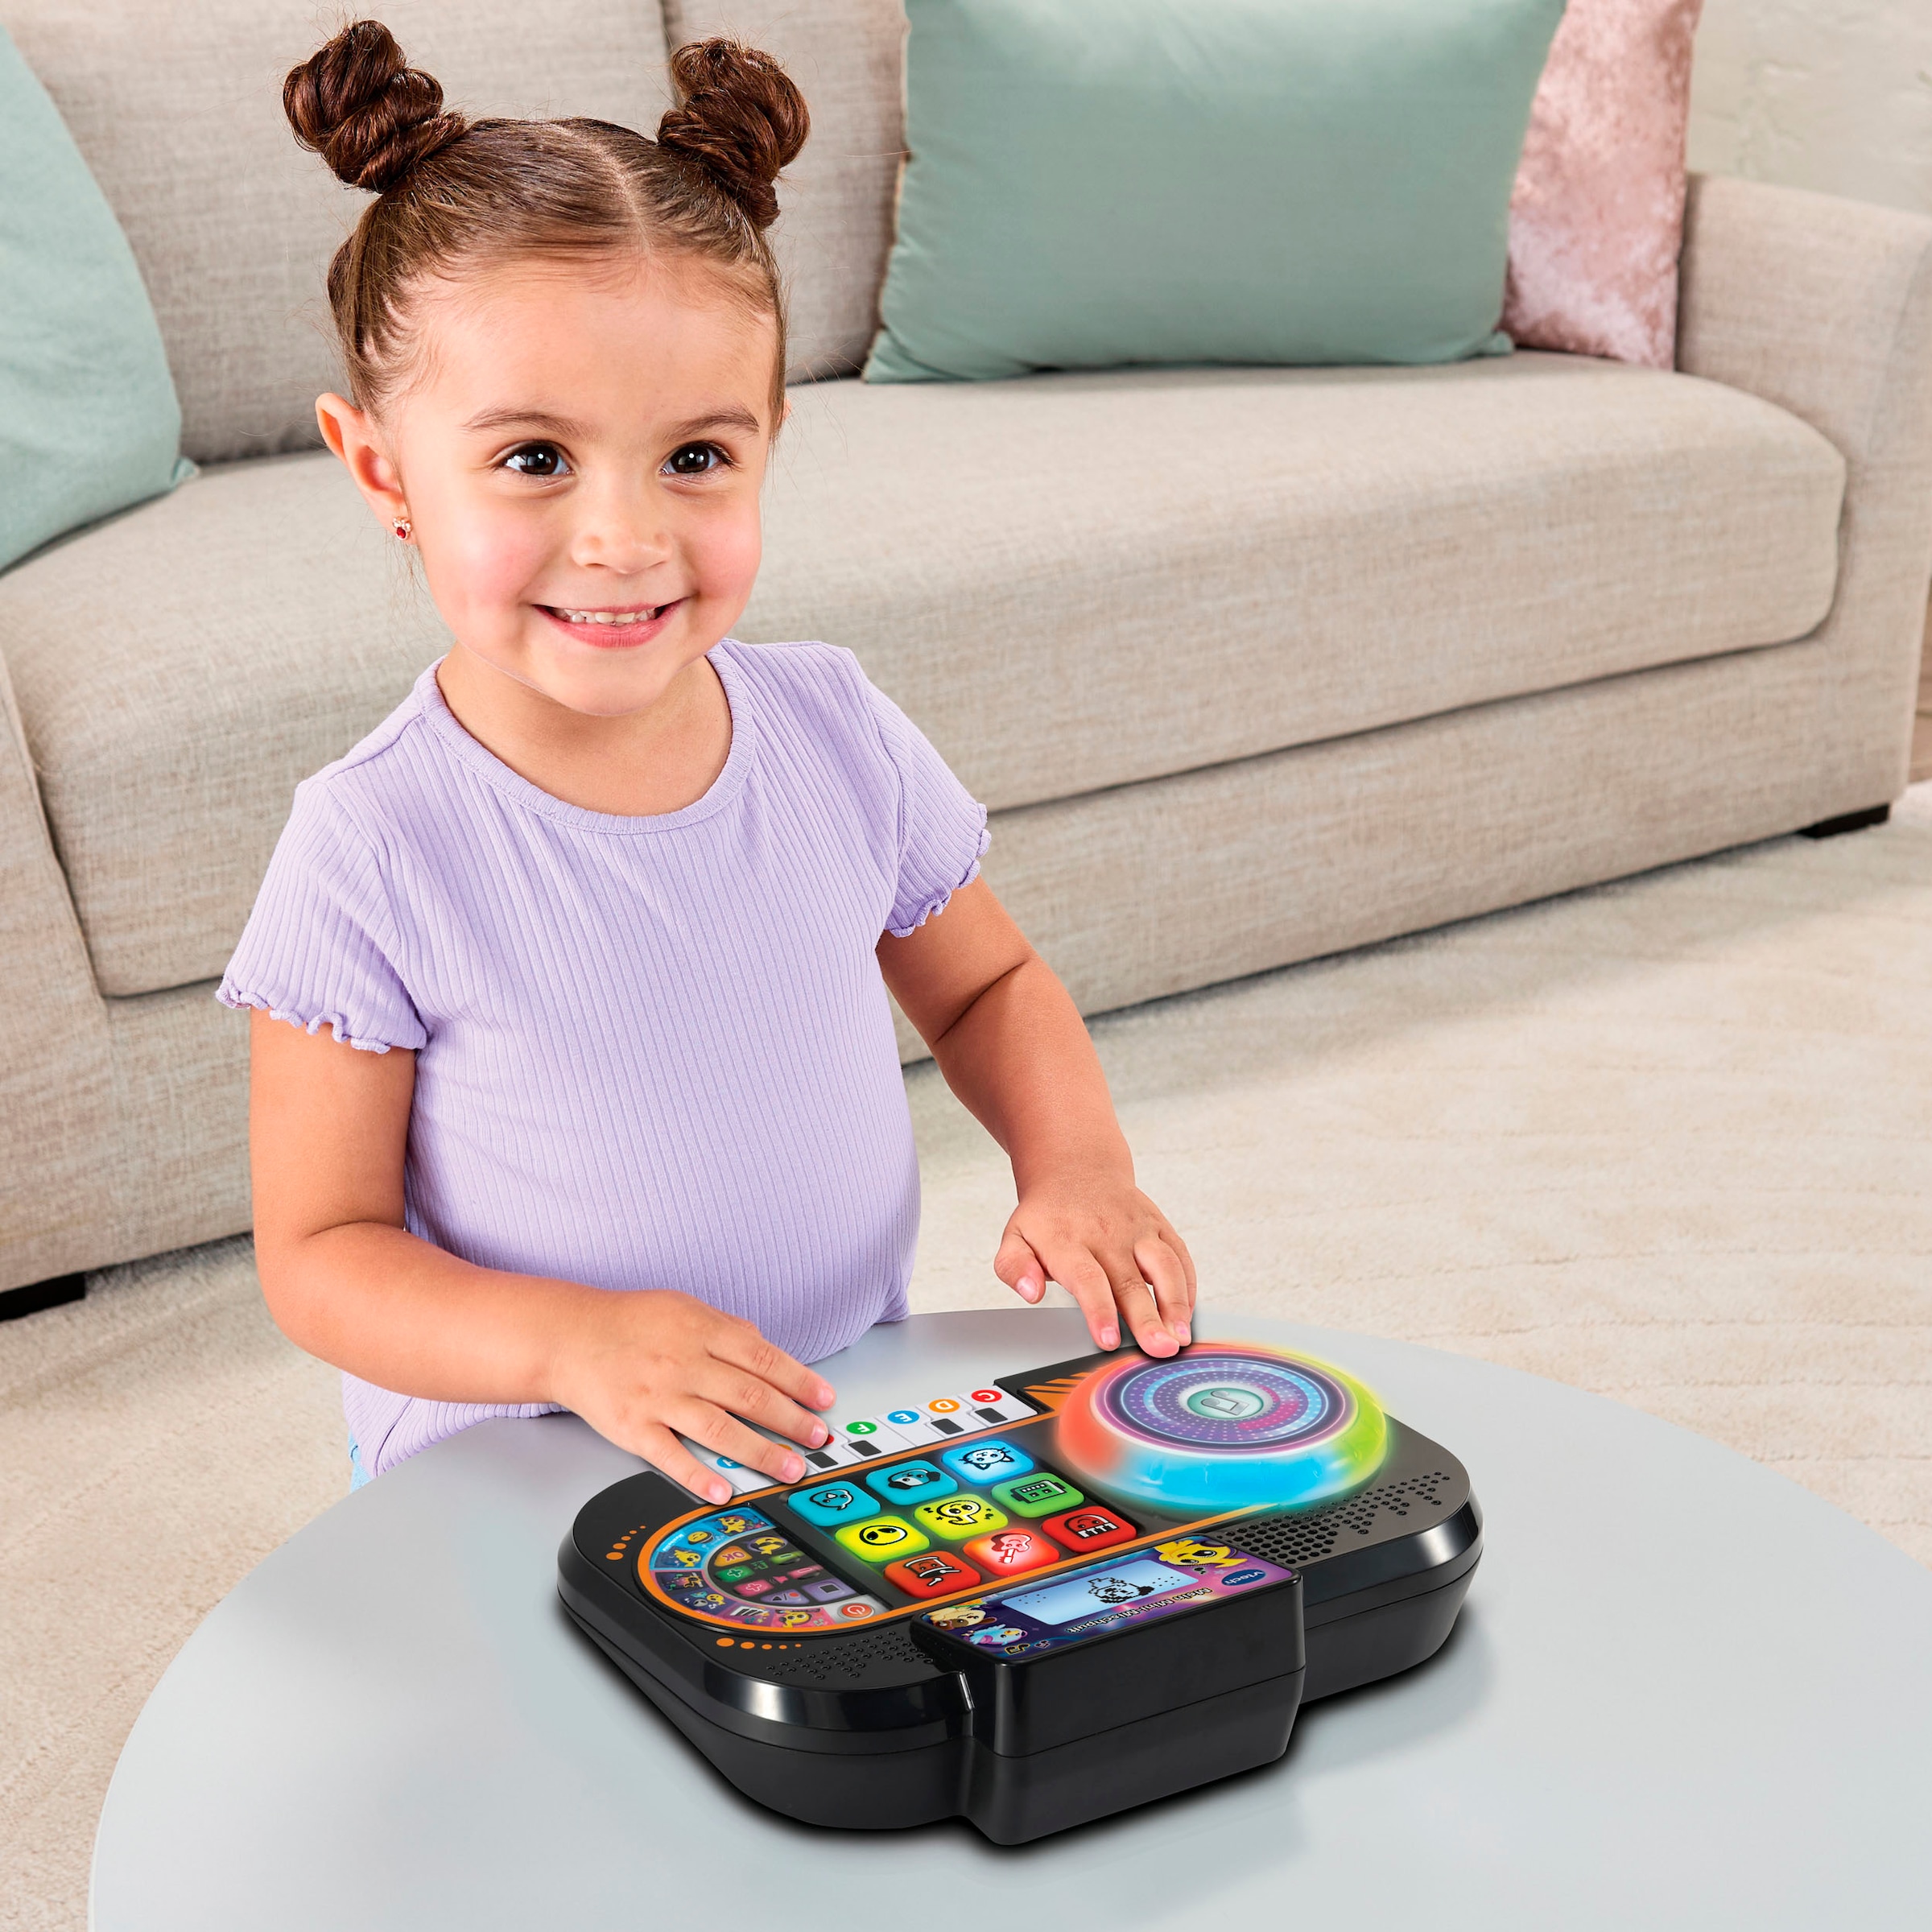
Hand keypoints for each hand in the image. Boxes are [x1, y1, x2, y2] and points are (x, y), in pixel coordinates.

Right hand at [551, 1289, 835, 1502]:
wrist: (568, 1337)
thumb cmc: (628, 1322)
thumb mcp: (683, 1307)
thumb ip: (726, 1330)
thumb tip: (766, 1349)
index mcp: (700, 1330)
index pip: (763, 1358)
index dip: (800, 1381)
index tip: (824, 1400)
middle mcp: (683, 1364)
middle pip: (750, 1395)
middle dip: (791, 1421)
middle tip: (817, 1438)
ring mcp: (658, 1398)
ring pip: (719, 1429)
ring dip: (760, 1452)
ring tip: (789, 1468)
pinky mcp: (632, 1428)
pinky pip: (670, 1455)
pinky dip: (698, 1475)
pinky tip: (723, 1489)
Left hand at [993, 1173, 1196, 1356]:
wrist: (1076, 1168)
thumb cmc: (1048, 1215)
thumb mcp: (1016, 1236)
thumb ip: (1015, 1266)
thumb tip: (1030, 1292)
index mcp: (1068, 1241)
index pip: (1087, 1280)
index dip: (1099, 1311)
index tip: (1109, 1341)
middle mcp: (1107, 1233)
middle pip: (1130, 1281)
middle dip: (1147, 1319)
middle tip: (1159, 1349)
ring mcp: (1138, 1228)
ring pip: (1164, 1266)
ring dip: (1175, 1303)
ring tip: (1180, 1336)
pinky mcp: (1159, 1226)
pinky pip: (1180, 1255)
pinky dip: (1188, 1286)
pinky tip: (1187, 1314)